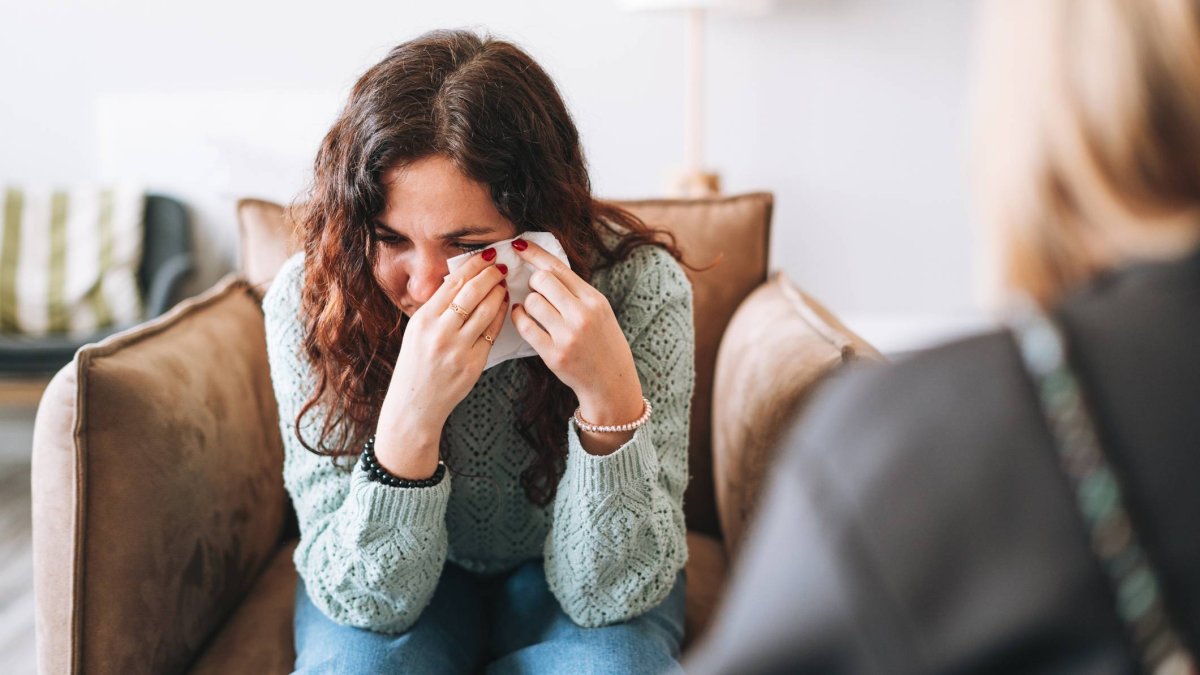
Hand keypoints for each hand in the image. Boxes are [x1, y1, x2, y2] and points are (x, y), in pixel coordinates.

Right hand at [375, 250, 507, 477]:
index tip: (486, 256)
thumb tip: (460, 280)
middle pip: (472, 293)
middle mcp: (440, 332)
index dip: (473, 266)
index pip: (453, 283)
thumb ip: (437, 308)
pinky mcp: (473, 364)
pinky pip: (492, 333)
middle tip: (501, 267)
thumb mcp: (416, 331)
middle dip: (490, 275)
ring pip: (486, 311)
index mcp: (423, 320)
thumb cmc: (416, 365)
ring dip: (498, 294)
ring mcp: (458, 349)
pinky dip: (500, 316)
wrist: (415, 404)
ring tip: (504, 284)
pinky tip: (504, 306)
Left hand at [509, 239, 643, 432]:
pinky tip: (524, 318)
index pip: (558, 267)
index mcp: (594, 300)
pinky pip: (525, 326)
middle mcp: (582, 315)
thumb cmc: (603, 342)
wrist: (611, 382)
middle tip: (537, 291)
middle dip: (533, 283)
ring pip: (531, 302)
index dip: (535, 253)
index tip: (519, 244)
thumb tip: (543, 267)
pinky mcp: (553, 354)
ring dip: (527, 303)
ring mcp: (568, 335)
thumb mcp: (599, 311)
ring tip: (534, 309)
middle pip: (542, 280)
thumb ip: (576, 291)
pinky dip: (520, 318)